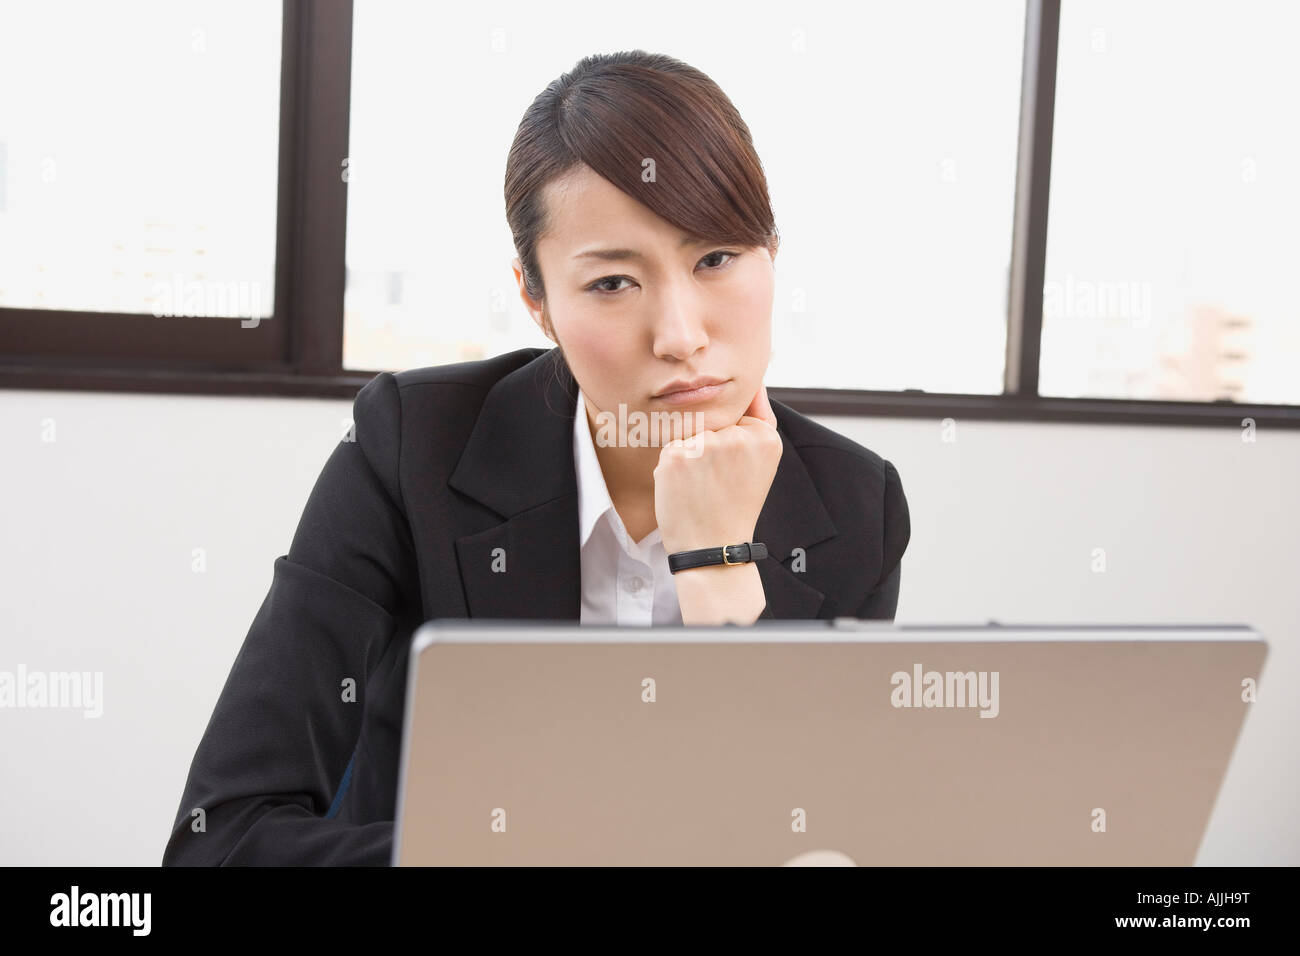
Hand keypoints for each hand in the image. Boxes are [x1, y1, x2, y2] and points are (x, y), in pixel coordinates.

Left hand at [653, 382, 781, 555]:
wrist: (714, 548)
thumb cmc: (734, 505)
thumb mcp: (761, 463)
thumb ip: (758, 421)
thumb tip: (754, 381)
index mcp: (765, 437)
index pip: (736, 418)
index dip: (729, 447)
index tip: (734, 474)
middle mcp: (738, 437)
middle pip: (712, 424)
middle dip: (709, 450)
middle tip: (717, 485)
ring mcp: (707, 445)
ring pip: (690, 435)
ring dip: (690, 457)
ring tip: (702, 488)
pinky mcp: (677, 455)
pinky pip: (672, 448)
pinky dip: (673, 467)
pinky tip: (685, 490)